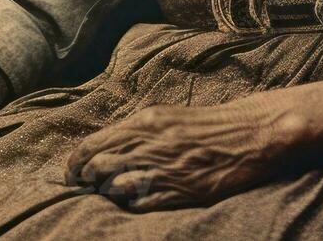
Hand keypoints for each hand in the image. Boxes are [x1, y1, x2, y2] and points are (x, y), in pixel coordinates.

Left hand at [64, 80, 322, 211]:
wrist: (251, 134)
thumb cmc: (206, 125)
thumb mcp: (165, 117)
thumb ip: (134, 131)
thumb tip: (100, 148)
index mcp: (144, 121)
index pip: (91, 144)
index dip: (74, 163)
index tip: (71, 173)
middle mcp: (150, 143)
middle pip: (98, 168)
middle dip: (89, 180)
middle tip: (91, 186)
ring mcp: (166, 168)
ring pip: (115, 188)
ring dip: (110, 193)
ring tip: (115, 192)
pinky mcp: (182, 191)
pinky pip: (141, 204)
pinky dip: (132, 206)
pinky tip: (137, 202)